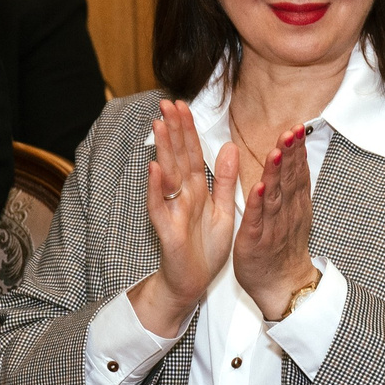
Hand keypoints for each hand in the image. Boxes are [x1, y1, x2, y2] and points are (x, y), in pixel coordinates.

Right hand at [133, 99, 238, 335]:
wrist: (194, 283)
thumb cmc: (205, 248)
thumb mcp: (222, 208)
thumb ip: (223, 180)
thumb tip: (228, 147)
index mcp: (197, 190)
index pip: (192, 153)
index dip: (188, 129)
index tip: (184, 104)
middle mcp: (181, 196)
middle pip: (177, 157)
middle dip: (173, 130)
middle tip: (167, 102)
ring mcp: (172, 211)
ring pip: (167, 176)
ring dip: (163, 150)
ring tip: (159, 124)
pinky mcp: (167, 230)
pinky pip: (160, 206)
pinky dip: (157, 187)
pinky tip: (155, 168)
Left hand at [232, 125, 319, 319]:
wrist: (283, 285)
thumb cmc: (283, 249)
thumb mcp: (292, 212)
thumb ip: (291, 184)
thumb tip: (292, 157)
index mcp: (293, 205)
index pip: (296, 172)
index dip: (297, 150)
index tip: (297, 128)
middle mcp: (286, 213)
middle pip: (289, 179)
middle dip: (290, 154)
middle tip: (291, 131)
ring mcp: (272, 226)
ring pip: (275, 195)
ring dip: (276, 173)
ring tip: (278, 151)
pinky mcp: (256, 241)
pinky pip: (257, 220)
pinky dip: (259, 204)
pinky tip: (259, 188)